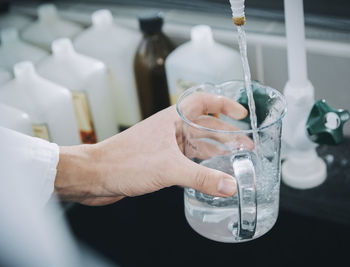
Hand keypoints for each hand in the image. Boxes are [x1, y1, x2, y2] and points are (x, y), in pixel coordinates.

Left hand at [55, 94, 248, 205]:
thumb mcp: (169, 169)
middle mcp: (170, 130)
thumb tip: (229, 185)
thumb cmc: (123, 162)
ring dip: (216, 151)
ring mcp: (165, 146)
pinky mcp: (160, 162)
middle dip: (227, 134)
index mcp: (172, 119)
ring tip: (234, 160)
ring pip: (197, 145)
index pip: (203, 102)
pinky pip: (187, 161)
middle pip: (205, 126)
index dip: (224, 104)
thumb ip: (202, 178)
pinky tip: (210, 175)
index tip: (242, 113)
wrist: (95, 176)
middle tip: (245, 145)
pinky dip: (201, 166)